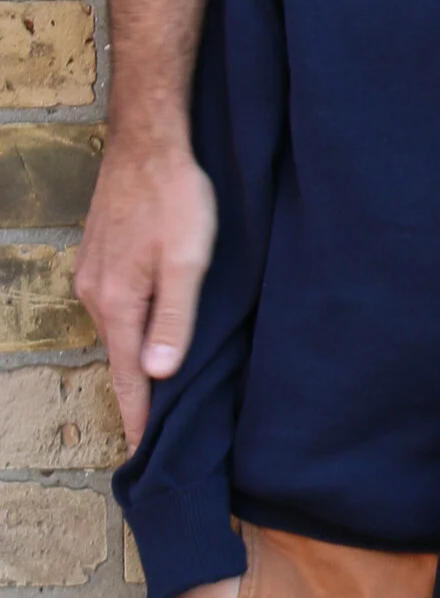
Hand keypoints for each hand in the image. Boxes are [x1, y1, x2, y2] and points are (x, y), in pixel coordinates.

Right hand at [75, 135, 216, 443]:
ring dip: (133, 359)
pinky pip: (114, 307)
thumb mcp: (189, 259)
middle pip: (119, 356)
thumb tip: (158, 374)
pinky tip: (143, 332)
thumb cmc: (176, 198)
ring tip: (151, 390)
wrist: (147, 143)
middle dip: (135, 393)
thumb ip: (175, 317)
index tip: (141, 453)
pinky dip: (128, 328)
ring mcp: (92, 276)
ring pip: (116, 330)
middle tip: (152, 430)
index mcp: (118, 303)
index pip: (129, 375)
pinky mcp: (98, 257)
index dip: (138, 414)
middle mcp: (95, 296)